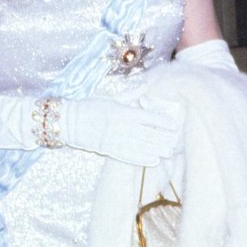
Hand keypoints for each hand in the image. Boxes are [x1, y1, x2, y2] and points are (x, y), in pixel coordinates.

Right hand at [61, 96, 179, 165]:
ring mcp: (116, 140)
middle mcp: (122, 126)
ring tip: (169, 151)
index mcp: (123, 111)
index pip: (149, 117)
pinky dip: (143, 159)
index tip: (174, 125)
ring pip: (142, 147)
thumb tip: (145, 86)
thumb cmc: (91, 107)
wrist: (69, 122)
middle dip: (165, 138)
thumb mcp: (111, 98)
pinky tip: (154, 161)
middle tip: (176, 141)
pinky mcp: (109, 151)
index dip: (164, 122)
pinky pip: (129, 157)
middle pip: (150, 134)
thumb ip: (130, 95)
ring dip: (157, 150)